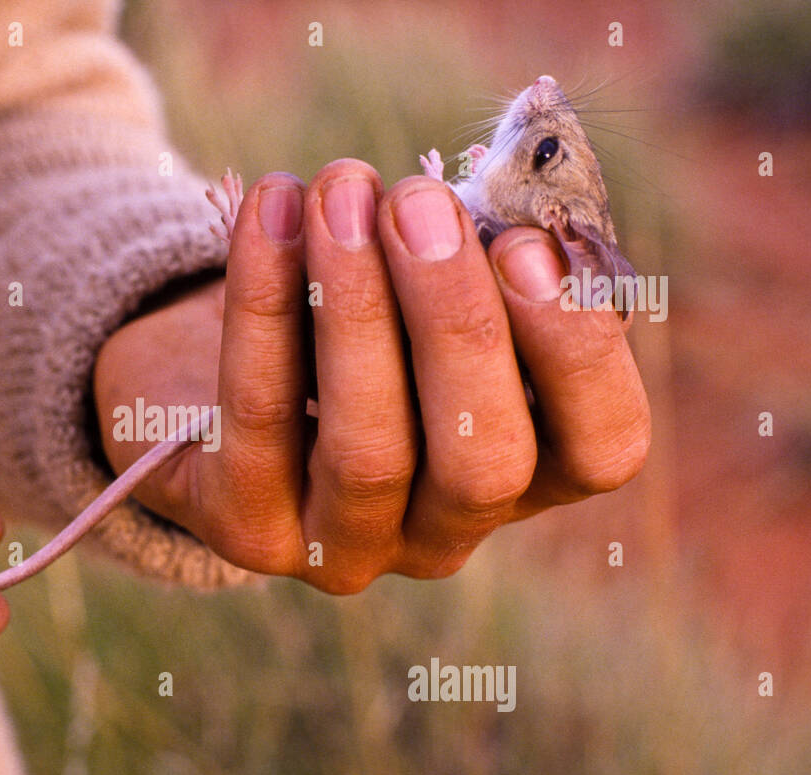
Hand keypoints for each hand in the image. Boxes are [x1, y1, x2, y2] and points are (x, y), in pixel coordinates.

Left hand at [94, 159, 649, 591]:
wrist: (209, 382)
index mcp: (523, 480)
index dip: (578, 351)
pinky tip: (273, 209)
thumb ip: (473, 262)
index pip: (601, 450)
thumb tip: (476, 204)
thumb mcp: (424, 291)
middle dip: (458, 323)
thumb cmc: (352, 318)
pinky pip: (260, 415)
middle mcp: (441, 537)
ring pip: (371, 450)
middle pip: (484, 463)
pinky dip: (264, 301)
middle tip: (416, 202)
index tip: (526, 243)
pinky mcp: (247, 527)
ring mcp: (342, 547)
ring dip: (359, 307)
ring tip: (340, 191)